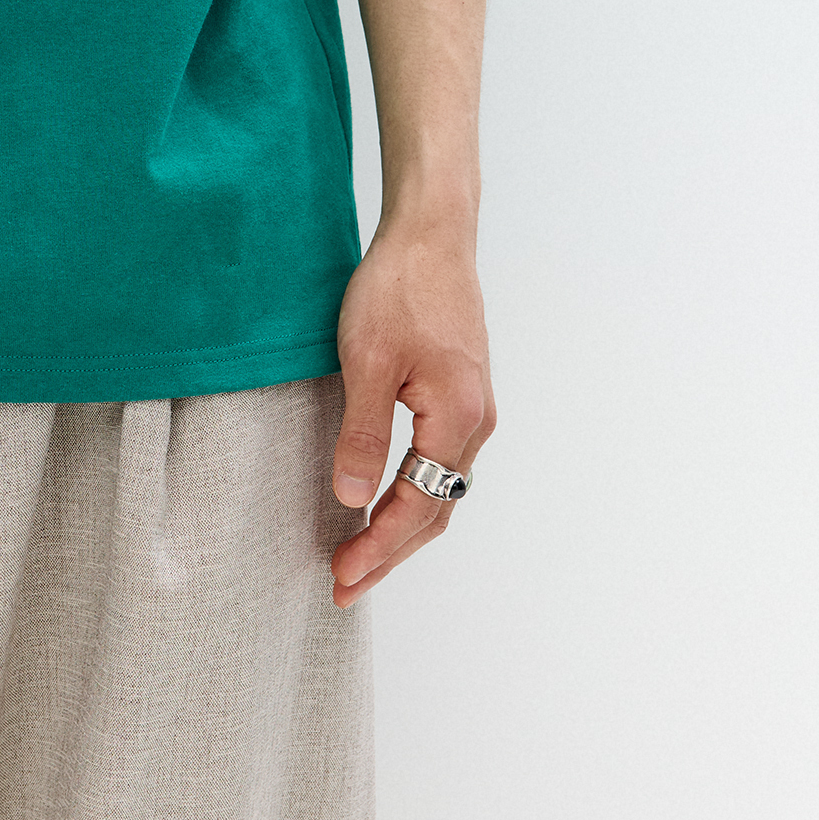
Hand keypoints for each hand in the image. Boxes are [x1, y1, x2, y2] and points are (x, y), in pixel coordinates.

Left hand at [328, 218, 494, 606]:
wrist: (432, 234)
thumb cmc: (398, 288)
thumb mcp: (366, 361)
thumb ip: (363, 434)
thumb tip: (354, 501)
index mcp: (457, 418)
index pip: (417, 506)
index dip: (377, 546)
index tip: (341, 576)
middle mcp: (477, 422)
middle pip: (436, 510)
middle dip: (389, 552)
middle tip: (344, 585)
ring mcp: (475, 409)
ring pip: (441, 490)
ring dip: (402, 528)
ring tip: (360, 556)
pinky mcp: (463, 394)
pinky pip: (441, 463)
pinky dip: (413, 494)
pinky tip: (385, 502)